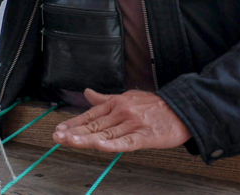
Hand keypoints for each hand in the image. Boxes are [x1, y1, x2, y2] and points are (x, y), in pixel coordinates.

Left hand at [53, 89, 190, 151]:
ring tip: (71, 141)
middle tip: (58, 136)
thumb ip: (105, 99)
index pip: (90, 116)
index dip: (73, 122)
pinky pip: (127, 142)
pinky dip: (113, 145)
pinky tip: (101, 146)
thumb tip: (87, 93)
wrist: (181, 109)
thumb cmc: (153, 106)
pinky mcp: (145, 136)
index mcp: (115, 104)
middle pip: (94, 125)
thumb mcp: (126, 97)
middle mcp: (121, 113)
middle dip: (75, 131)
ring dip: (87, 138)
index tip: (59, 129)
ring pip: (106, 134)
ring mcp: (133, 124)